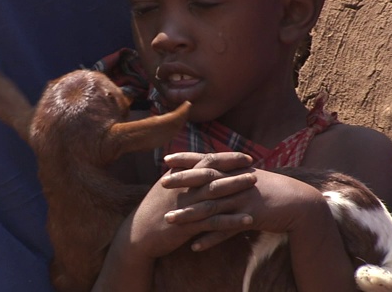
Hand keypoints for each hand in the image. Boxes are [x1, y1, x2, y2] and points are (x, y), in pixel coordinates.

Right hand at [124, 152, 255, 258]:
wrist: (137, 234)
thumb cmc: (153, 211)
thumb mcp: (164, 187)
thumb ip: (180, 173)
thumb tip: (196, 161)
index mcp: (178, 176)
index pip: (206, 161)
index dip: (227, 158)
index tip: (245, 156)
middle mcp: (182, 188)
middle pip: (212, 174)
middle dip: (235, 170)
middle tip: (254, 168)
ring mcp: (184, 206)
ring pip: (214, 195)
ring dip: (236, 189)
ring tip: (254, 186)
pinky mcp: (186, 225)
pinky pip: (213, 222)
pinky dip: (231, 221)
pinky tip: (248, 220)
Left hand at [162, 153, 327, 250]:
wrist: (299, 202)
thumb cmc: (271, 189)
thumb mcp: (249, 176)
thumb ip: (230, 172)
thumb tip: (211, 167)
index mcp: (235, 171)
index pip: (206, 160)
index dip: (186, 159)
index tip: (165, 158)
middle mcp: (237, 182)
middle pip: (204, 180)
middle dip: (182, 181)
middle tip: (161, 183)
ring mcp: (242, 199)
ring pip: (211, 207)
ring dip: (188, 215)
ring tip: (169, 220)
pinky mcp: (249, 217)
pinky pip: (226, 230)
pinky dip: (210, 238)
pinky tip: (194, 246)